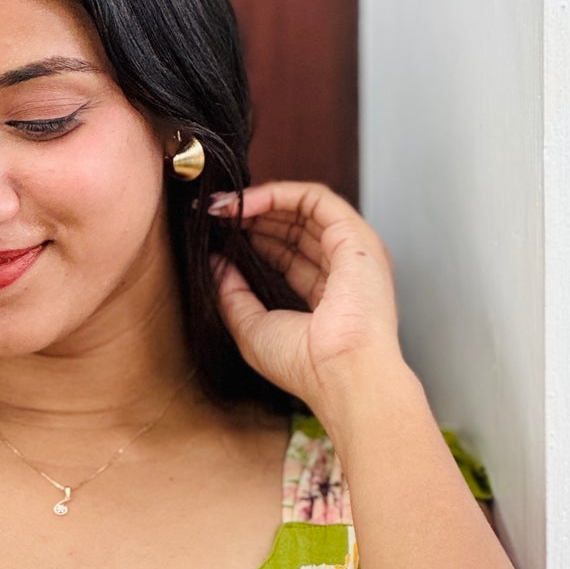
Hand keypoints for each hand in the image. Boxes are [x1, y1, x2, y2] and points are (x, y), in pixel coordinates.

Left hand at [209, 180, 404, 412]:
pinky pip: (315, 199)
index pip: (289, 255)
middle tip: (213, 213)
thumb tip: (215, 262)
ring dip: (261, 202)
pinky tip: (245, 203)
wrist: (341, 374)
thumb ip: (233, 294)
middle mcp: (343, 270)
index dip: (254, 239)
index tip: (218, 233)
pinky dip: (278, 194)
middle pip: (295, 228)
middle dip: (253, 217)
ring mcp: (353, 251)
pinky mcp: (355, 236)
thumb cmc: (306, 366)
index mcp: (328, 296)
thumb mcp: (253, 328)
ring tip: (221, 206)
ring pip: (304, 209)